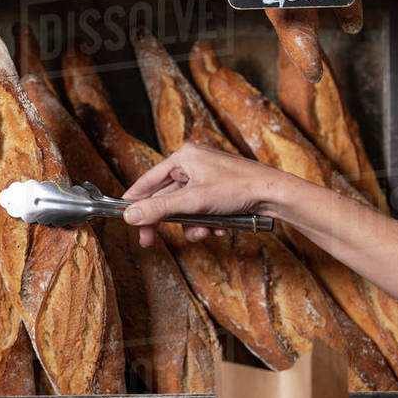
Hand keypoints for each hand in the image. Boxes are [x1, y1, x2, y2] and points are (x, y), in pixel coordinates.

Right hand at [121, 142, 292, 246]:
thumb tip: (130, 216)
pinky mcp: (219, 193)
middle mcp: (194, 165)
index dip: (135, 198)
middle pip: (166, 198)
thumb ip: (158, 209)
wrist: (274, 195)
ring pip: (185, 210)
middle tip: (149, 240)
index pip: (149, 179)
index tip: (123, 214)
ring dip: (192, 225)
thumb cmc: (238, 188)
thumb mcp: (193, 202)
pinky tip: (219, 228)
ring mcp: (207, 179)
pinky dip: (207, 224)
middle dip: (168, 221)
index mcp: (185, 157)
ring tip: (205, 231)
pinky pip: (201, 212)